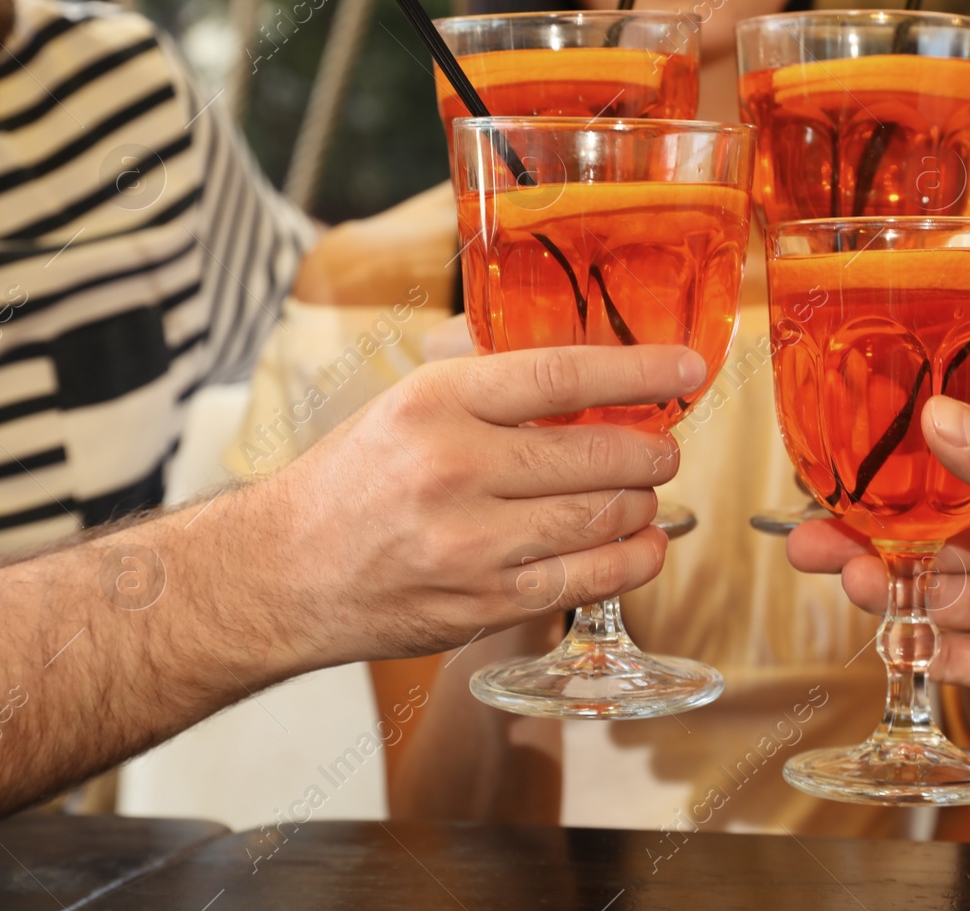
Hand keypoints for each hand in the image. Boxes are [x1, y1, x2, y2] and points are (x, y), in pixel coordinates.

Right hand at [259, 344, 702, 671]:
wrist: (282, 575)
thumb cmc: (354, 482)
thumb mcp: (405, 404)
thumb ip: (487, 383)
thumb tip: (585, 363)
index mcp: (435, 403)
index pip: (562, 375)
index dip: (638, 371)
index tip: (687, 368)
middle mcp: (454, 471)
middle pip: (597, 455)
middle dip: (652, 451)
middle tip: (664, 447)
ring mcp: (472, 546)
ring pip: (602, 518)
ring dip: (642, 503)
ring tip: (643, 491)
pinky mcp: (484, 605)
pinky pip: (587, 580)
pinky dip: (631, 559)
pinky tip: (644, 543)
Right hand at [788, 395, 969, 758]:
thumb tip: (938, 416)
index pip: (944, 478)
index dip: (889, 477)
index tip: (836, 470)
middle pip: (918, 541)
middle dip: (861, 539)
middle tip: (807, 538)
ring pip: (925, 596)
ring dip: (881, 589)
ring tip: (847, 580)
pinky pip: (947, 658)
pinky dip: (913, 650)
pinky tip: (889, 637)